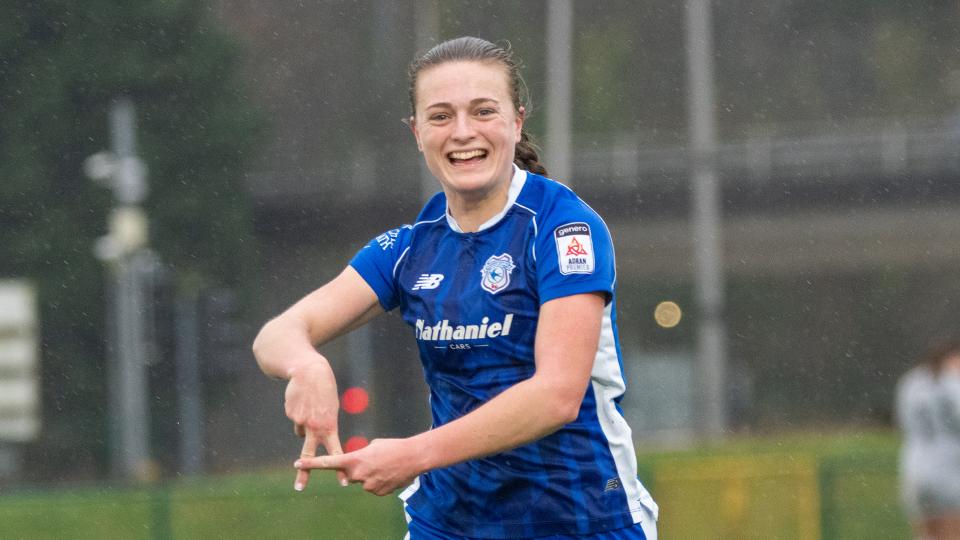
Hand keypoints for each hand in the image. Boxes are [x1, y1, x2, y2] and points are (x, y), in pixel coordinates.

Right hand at [284, 361, 345, 490]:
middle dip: (304, 473)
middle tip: (300, 488)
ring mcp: (300, 421)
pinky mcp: (290, 413)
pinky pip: (295, 418)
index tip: (343, 483)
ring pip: (300, 431)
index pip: (335, 451)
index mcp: (329, 426)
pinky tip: (302, 399)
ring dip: (304, 423)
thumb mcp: (331, 408)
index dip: (339, 468)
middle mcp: (314, 426)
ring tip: (310, 405)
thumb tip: (303, 436)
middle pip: (309, 455)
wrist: (309, 370)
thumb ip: (323, 425)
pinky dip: (298, 411)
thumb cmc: (325, 390)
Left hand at [295, 438, 422, 495]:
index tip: (297, 463)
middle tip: (373, 460)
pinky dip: (378, 481)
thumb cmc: (393, 447)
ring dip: (369, 475)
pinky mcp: (377, 492)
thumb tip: (355, 464)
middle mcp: (358, 474)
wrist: (413, 457)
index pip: (328, 462)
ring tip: (385, 466)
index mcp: (355, 459)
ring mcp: (368, 486)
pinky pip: (372, 487)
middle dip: (356, 468)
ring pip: (361, 481)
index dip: (311, 464)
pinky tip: (389, 474)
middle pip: (349, 474)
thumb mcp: (372, 445)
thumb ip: (359, 456)